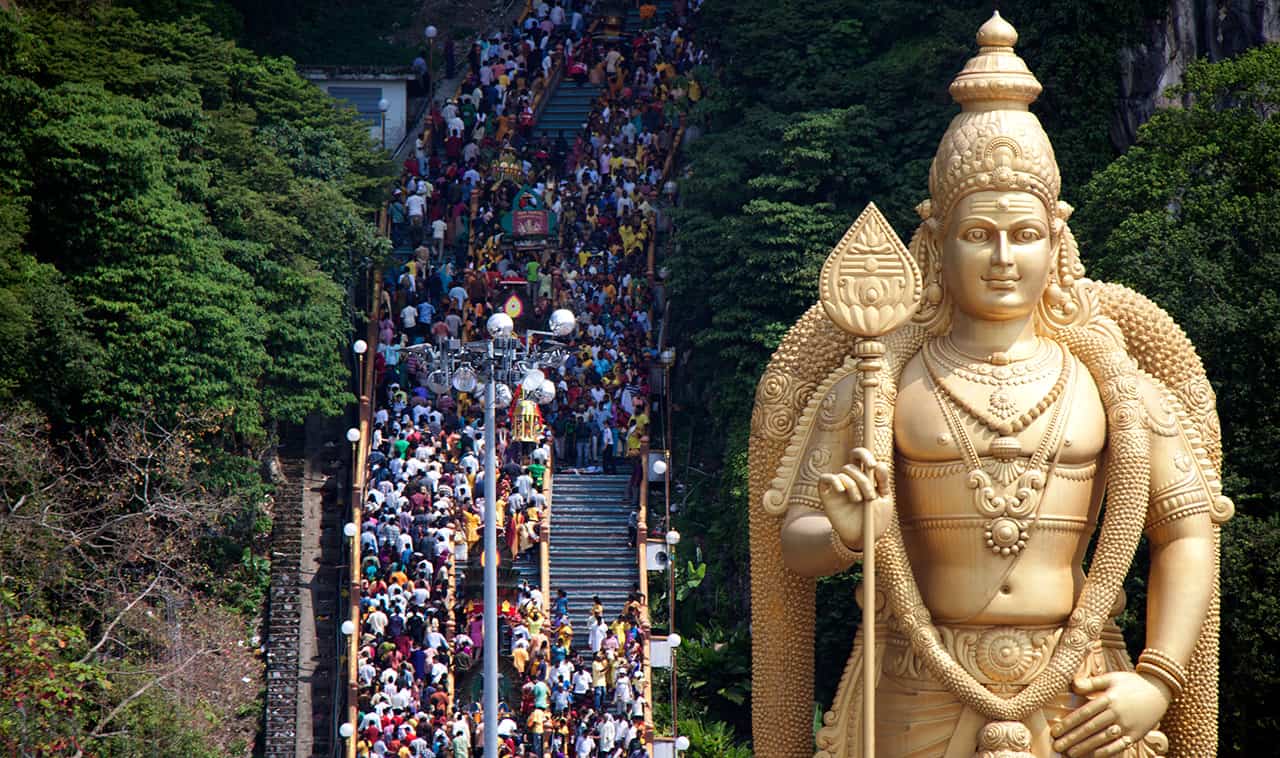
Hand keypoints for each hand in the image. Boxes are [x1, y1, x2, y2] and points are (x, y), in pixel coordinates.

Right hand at [817, 447, 891, 551]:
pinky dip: (834, 481)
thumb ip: (883, 482)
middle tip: (870, 488)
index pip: (861, 456)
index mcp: (866, 477)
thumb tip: (879, 464)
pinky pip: (825, 478)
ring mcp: (839, 486)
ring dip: (854, 486)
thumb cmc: (875, 519)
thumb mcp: (885, 500)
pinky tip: (842, 490)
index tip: (872, 466)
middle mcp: (851, 479)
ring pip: (844, 474)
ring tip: (859, 501)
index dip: (865, 455)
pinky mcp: (827, 494)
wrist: (863, 538)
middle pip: (852, 461)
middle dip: (862, 475)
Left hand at [1050, 672, 1171, 756]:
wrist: (1160, 691)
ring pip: (1103, 739)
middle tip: (1057, 746)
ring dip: (1085, 747)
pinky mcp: (1136, 734)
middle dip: (1072, 738)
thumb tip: (1073, 685)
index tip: (1055, 731)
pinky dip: (1107, 751)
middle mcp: (1117, 713)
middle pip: (1090, 728)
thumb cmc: (1132, 683)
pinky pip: (1120, 745)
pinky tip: (1095, 755)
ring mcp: (1127, 725)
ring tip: (1070, 753)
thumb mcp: (1112, 677)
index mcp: (1109, 699)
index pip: (1084, 713)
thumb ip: (1092, 682)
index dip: (1069, 723)